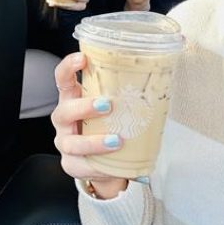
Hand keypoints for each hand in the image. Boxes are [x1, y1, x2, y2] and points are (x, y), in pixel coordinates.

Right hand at [50, 53, 128, 198]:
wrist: (103, 162)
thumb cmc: (109, 127)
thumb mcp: (112, 108)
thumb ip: (124, 95)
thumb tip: (161, 78)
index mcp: (72, 99)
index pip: (63, 78)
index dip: (69, 67)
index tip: (83, 59)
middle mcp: (64, 120)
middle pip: (65, 110)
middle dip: (84, 107)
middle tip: (108, 105)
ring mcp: (65, 143)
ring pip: (71, 142)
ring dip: (93, 141)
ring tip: (116, 140)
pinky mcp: (71, 164)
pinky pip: (81, 165)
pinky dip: (97, 165)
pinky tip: (111, 164)